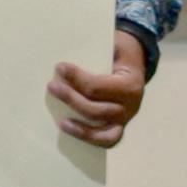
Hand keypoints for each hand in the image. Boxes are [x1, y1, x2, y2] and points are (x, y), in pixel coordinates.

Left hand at [48, 32, 149, 148]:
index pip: (97, 86)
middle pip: (96, 110)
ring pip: (103, 132)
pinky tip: (70, 130)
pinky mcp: (119, 128)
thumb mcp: (113, 45)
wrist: (135, 66)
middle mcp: (131, 106)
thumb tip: (65, 60)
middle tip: (51, 86)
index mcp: (130, 84)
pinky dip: (88, 138)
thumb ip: (94, 49)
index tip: (59, 67)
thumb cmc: (118, 54)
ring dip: (80, 128)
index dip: (76, 78)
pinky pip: (105, 141)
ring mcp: (125, 120)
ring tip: (60, 122)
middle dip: (71, 98)